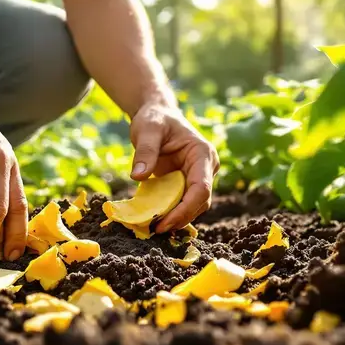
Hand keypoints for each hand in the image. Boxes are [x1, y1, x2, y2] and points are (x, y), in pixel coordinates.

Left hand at [129, 102, 219, 232]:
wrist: (156, 115)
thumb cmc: (154, 119)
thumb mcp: (147, 130)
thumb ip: (145, 152)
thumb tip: (138, 177)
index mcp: (202, 153)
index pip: (202, 188)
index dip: (185, 209)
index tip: (165, 222)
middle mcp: (206, 167)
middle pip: (200, 201)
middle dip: (180, 218)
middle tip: (156, 229)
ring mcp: (199, 176)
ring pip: (194, 205)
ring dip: (176, 218)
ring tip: (154, 227)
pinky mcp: (188, 183)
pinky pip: (183, 202)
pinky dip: (171, 212)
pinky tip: (155, 220)